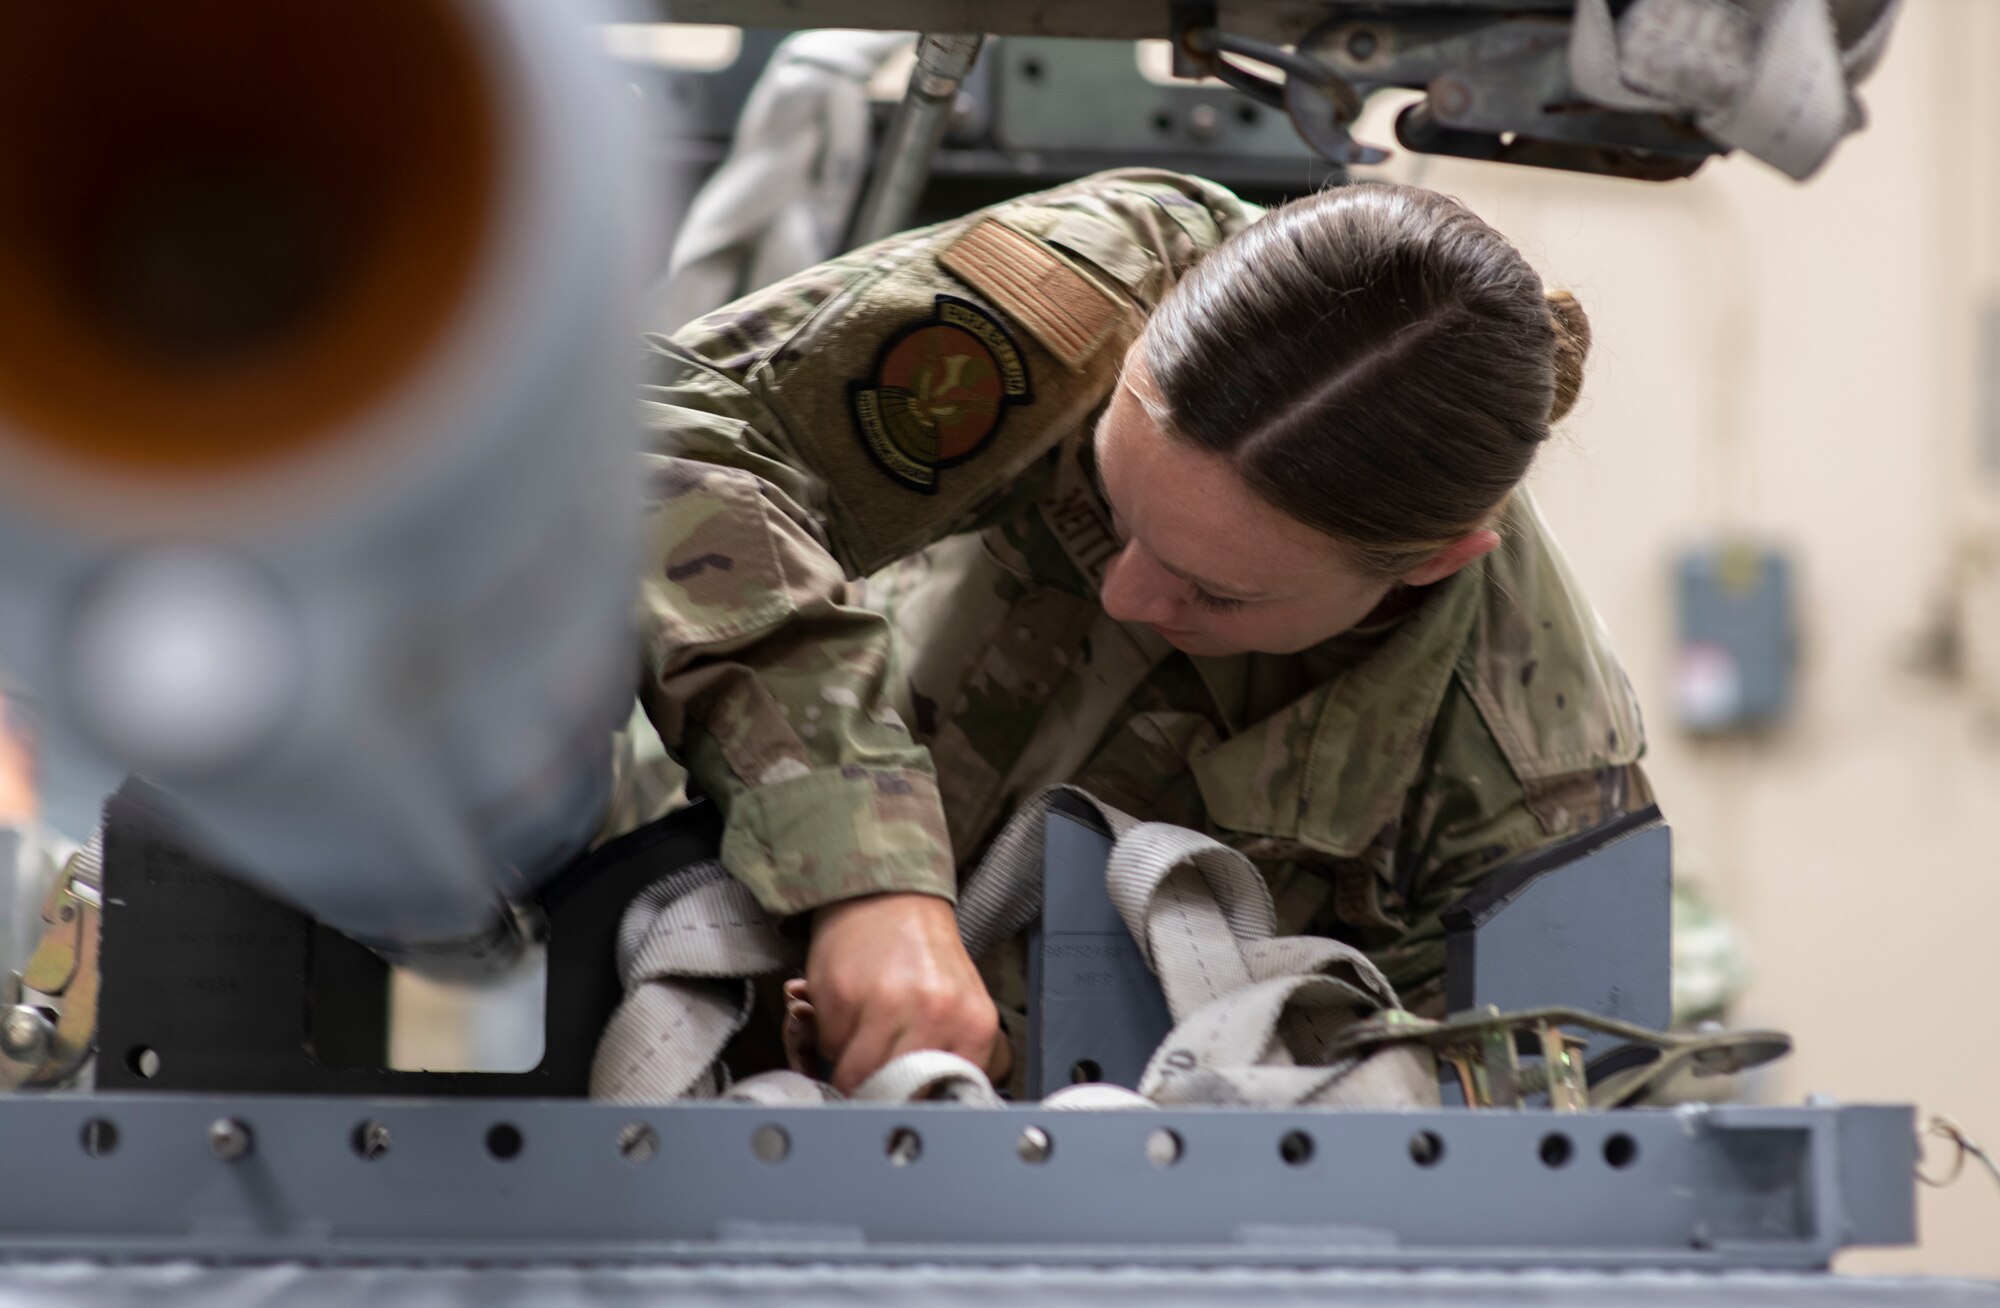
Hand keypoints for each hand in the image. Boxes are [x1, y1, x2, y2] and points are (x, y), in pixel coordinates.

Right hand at [804, 892, 1002, 1092]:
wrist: (888, 896)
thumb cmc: (923, 954)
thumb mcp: (959, 1004)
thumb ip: (952, 1055)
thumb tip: (932, 1107)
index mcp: (973, 1024)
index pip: (946, 1098)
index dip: (921, 1107)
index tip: (906, 1106)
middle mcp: (934, 1016)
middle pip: (897, 1094)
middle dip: (880, 1093)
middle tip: (875, 1081)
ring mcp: (885, 1006)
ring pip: (855, 1075)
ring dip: (850, 1067)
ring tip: (860, 1041)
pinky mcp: (841, 996)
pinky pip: (828, 1045)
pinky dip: (831, 1037)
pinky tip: (848, 1010)